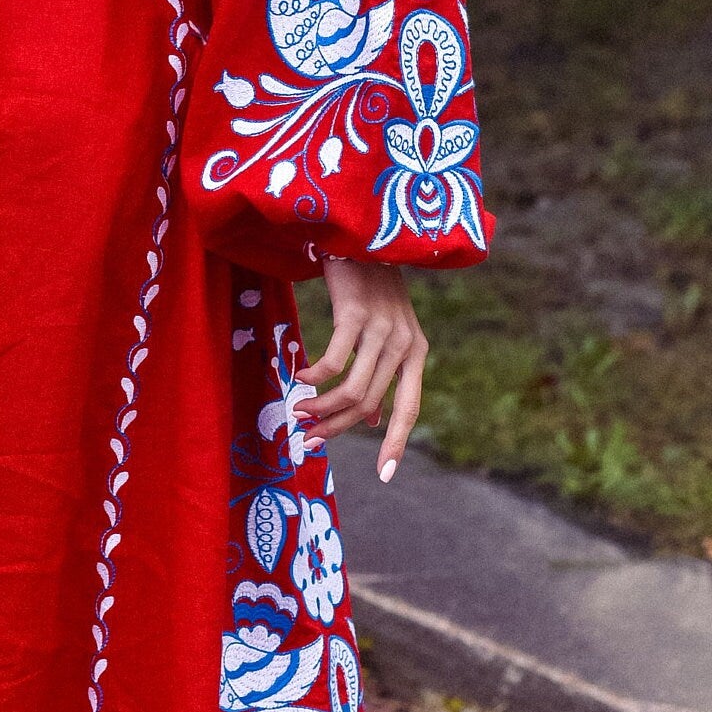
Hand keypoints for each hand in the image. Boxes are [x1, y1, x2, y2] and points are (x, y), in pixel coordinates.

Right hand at [293, 258, 427, 480]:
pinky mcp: (356, 314)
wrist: (362, 236)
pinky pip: (333, 362)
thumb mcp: (385, 332)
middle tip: (308, 439)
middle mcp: (404, 343)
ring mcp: (382, 328)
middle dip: (336, 427)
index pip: (409, 408)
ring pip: (351, 389)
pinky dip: (312, 376)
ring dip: (320, 407)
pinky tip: (296, 376)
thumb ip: (382, 374)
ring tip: (297, 411)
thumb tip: (371, 419)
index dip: (395, 443)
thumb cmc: (370, 286)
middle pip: (369, 404)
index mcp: (416, 352)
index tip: (383, 475)